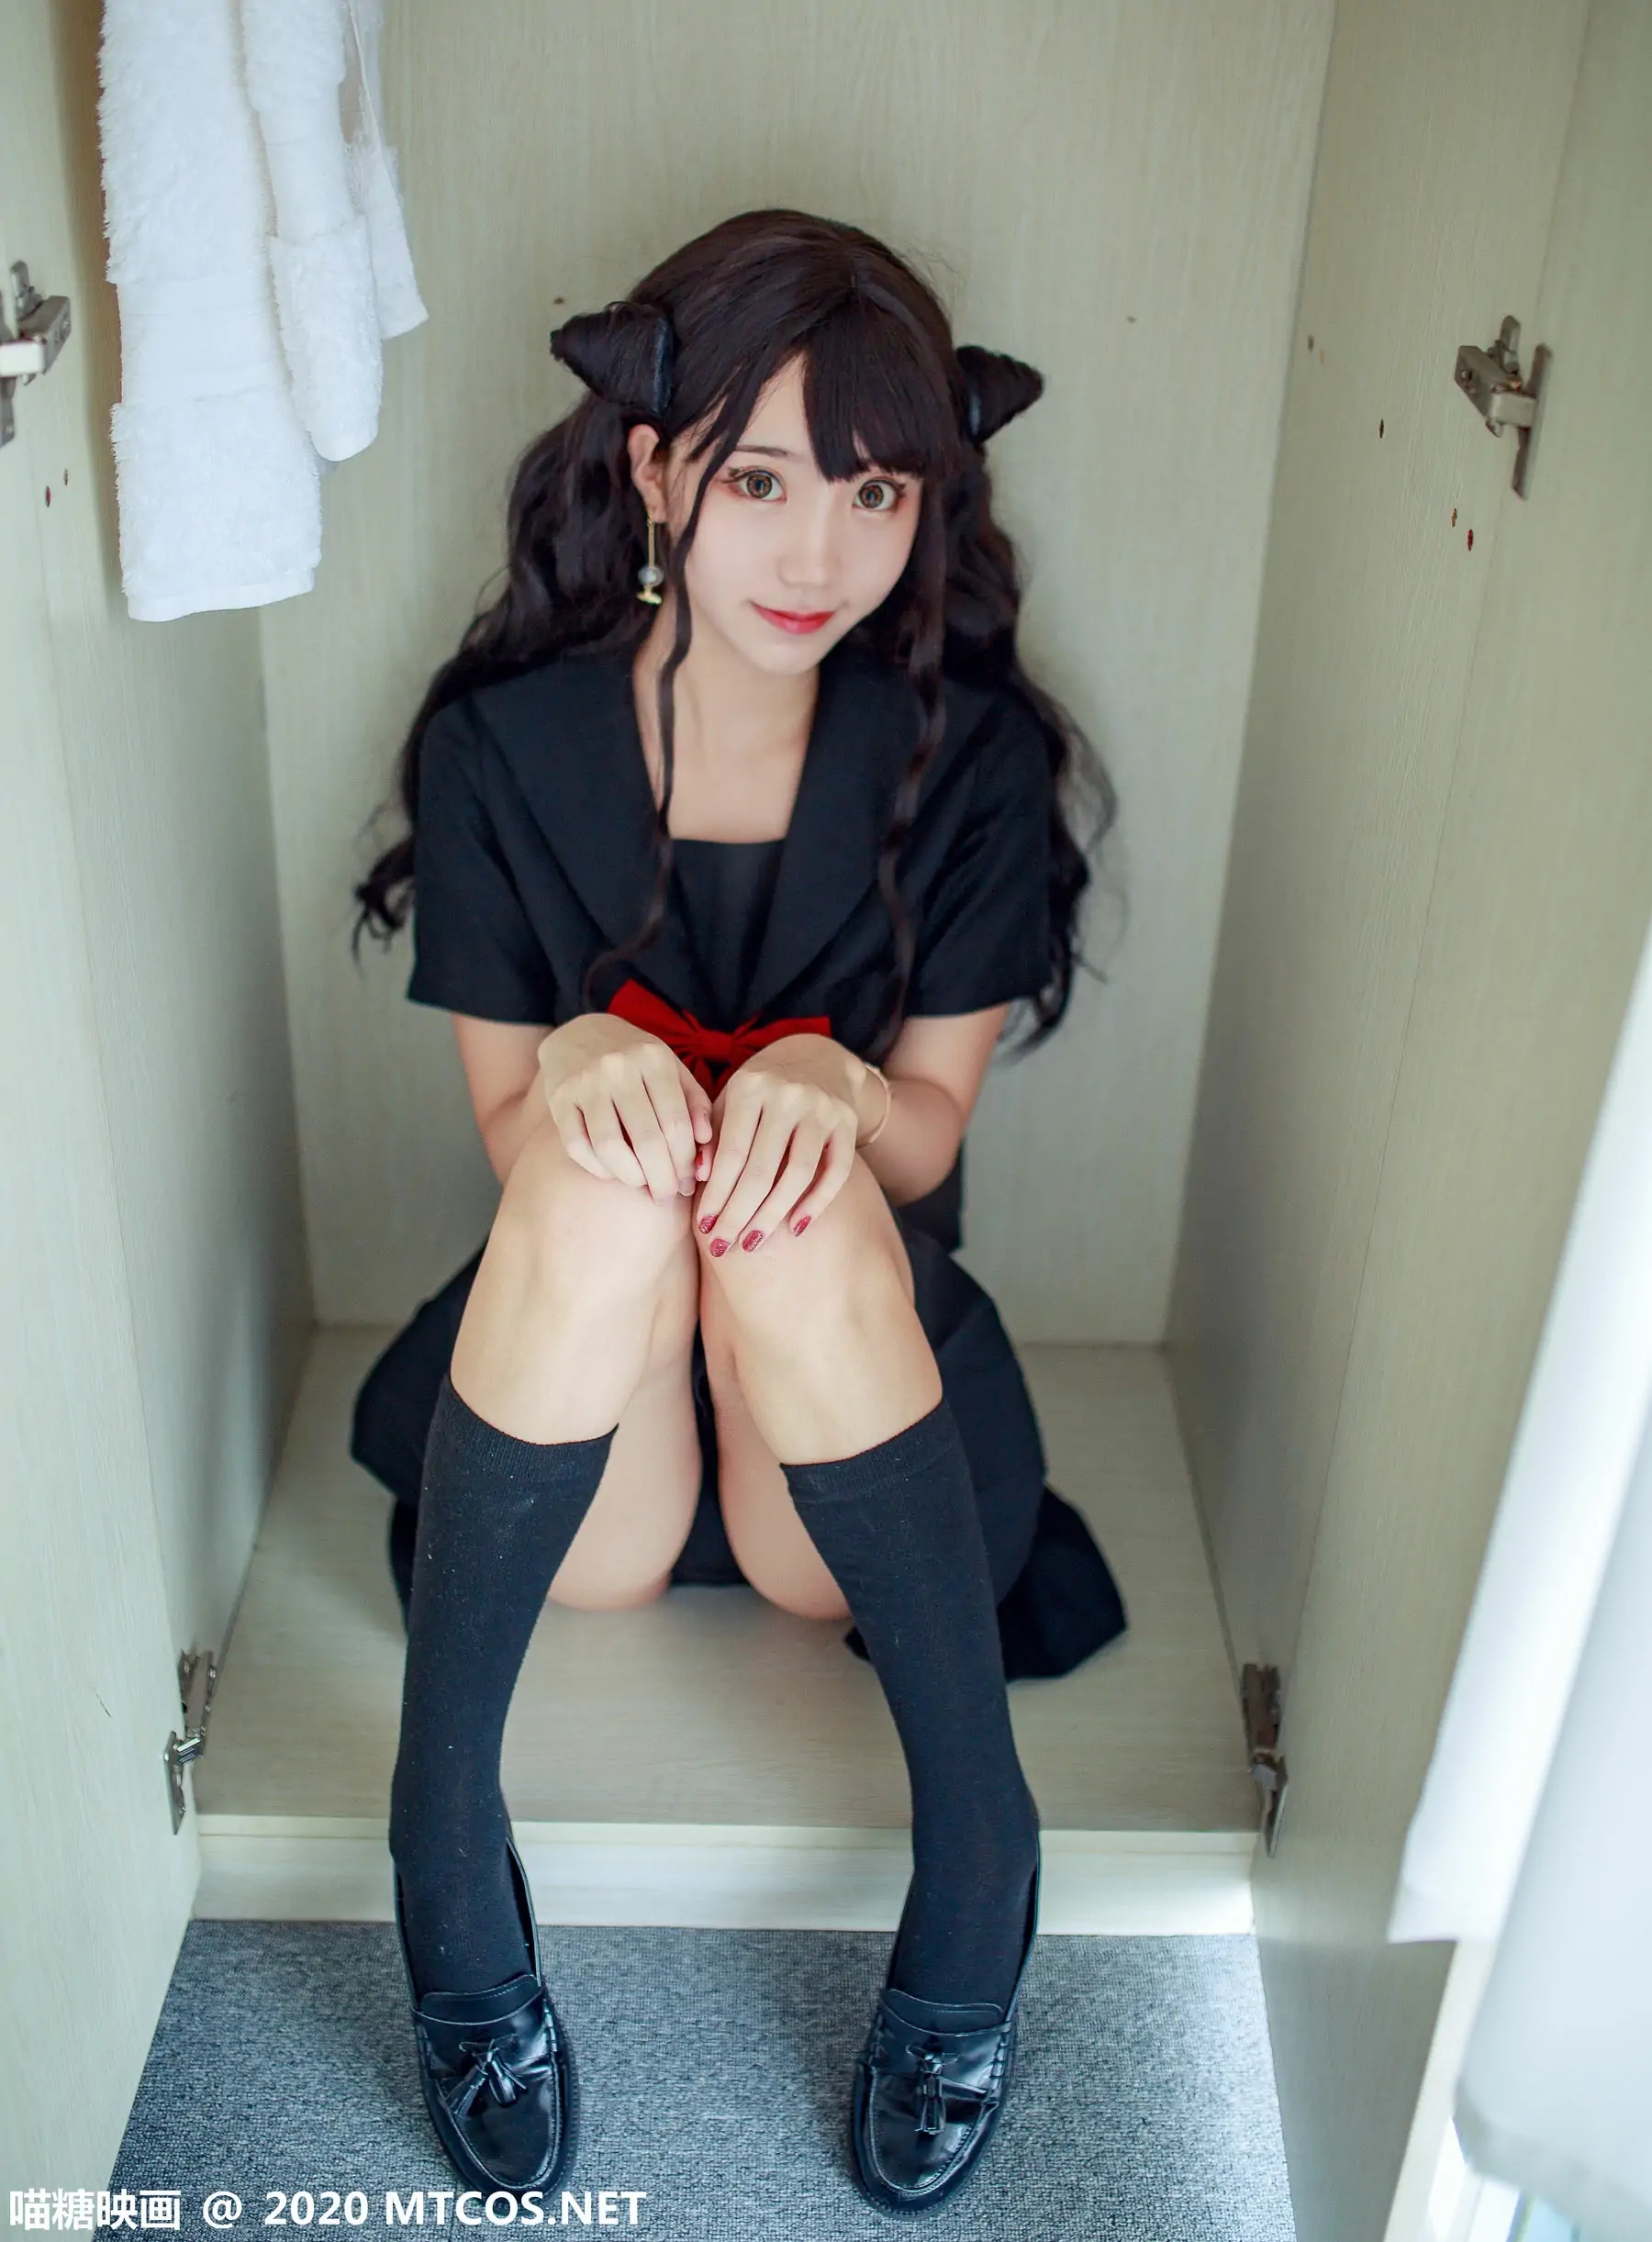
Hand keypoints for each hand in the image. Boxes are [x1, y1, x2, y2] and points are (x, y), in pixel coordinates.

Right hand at [537, 1014, 713, 1199]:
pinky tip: (612, 1172)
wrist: (580, 1034)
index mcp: (654, 1059)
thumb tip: (706, 1147)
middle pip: (647, 1139)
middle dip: (662, 1178)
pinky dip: (598, 1167)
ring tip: (642, 1184)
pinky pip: (577, 1146)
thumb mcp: (672, 1070)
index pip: (676, 1123)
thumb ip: (695, 1105)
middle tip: (667, 1195)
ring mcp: (585, 1082)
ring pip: (610, 1146)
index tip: (690, 1182)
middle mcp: (619, 1067)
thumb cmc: (637, 1061)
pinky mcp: (558, 1098)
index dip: (685, 1161)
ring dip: (630, 1176)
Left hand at [694, 1033, 873, 1252]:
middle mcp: (788, 1095)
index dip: (716, 1194)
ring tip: (751, 1242)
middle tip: (722, 1246)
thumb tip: (697, 1179)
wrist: (817, 1058)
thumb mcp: (730, 1103)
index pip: (731, 1153)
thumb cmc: (760, 1091)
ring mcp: (822, 1108)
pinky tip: (795, 1229)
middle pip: (762, 1170)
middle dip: (738, 1214)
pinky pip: (835, 1173)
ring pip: (798, 1175)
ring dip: (772, 1215)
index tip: (703, 1226)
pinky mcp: (848, 1123)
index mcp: (750, 1087)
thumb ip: (711, 1138)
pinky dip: (816, 1204)